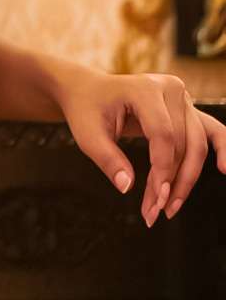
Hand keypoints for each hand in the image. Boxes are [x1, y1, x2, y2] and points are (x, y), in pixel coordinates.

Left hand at [52, 66, 225, 226]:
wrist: (89, 90)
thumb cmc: (87, 110)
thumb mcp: (87, 134)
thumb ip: (108, 159)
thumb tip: (128, 187)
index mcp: (143, 88)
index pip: (163, 135)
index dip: (162, 170)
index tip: (154, 200)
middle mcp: (169, 88)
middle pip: (182, 143)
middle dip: (171, 182)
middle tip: (156, 212)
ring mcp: (182, 98)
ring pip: (197, 144)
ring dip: (187, 179)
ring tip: (171, 207)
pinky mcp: (187, 109)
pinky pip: (211, 131)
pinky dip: (223, 148)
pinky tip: (225, 167)